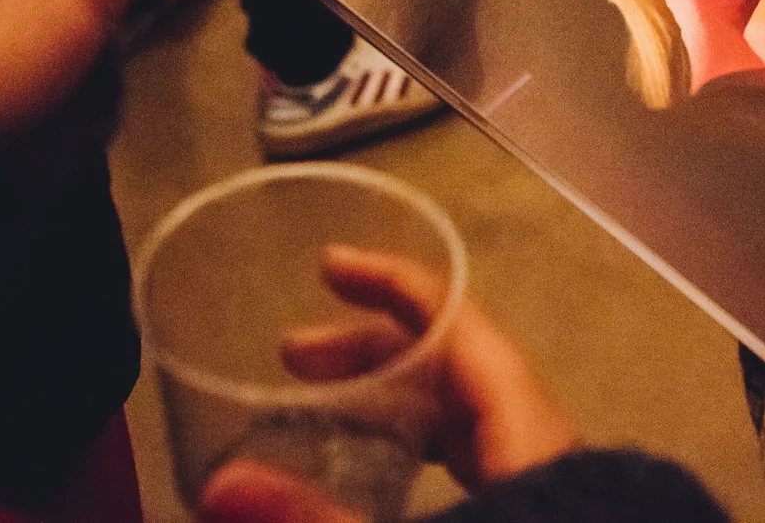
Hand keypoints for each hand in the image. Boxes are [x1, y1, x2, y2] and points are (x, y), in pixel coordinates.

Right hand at [196, 244, 573, 517]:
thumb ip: (315, 522)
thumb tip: (221, 487)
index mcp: (528, 432)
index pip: (462, 324)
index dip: (396, 286)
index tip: (329, 267)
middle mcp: (542, 446)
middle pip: (457, 368)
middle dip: (373, 353)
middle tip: (289, 360)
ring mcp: (543, 486)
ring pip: (463, 422)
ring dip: (389, 407)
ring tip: (314, 416)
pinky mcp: (533, 518)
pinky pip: (470, 466)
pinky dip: (414, 455)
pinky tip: (367, 478)